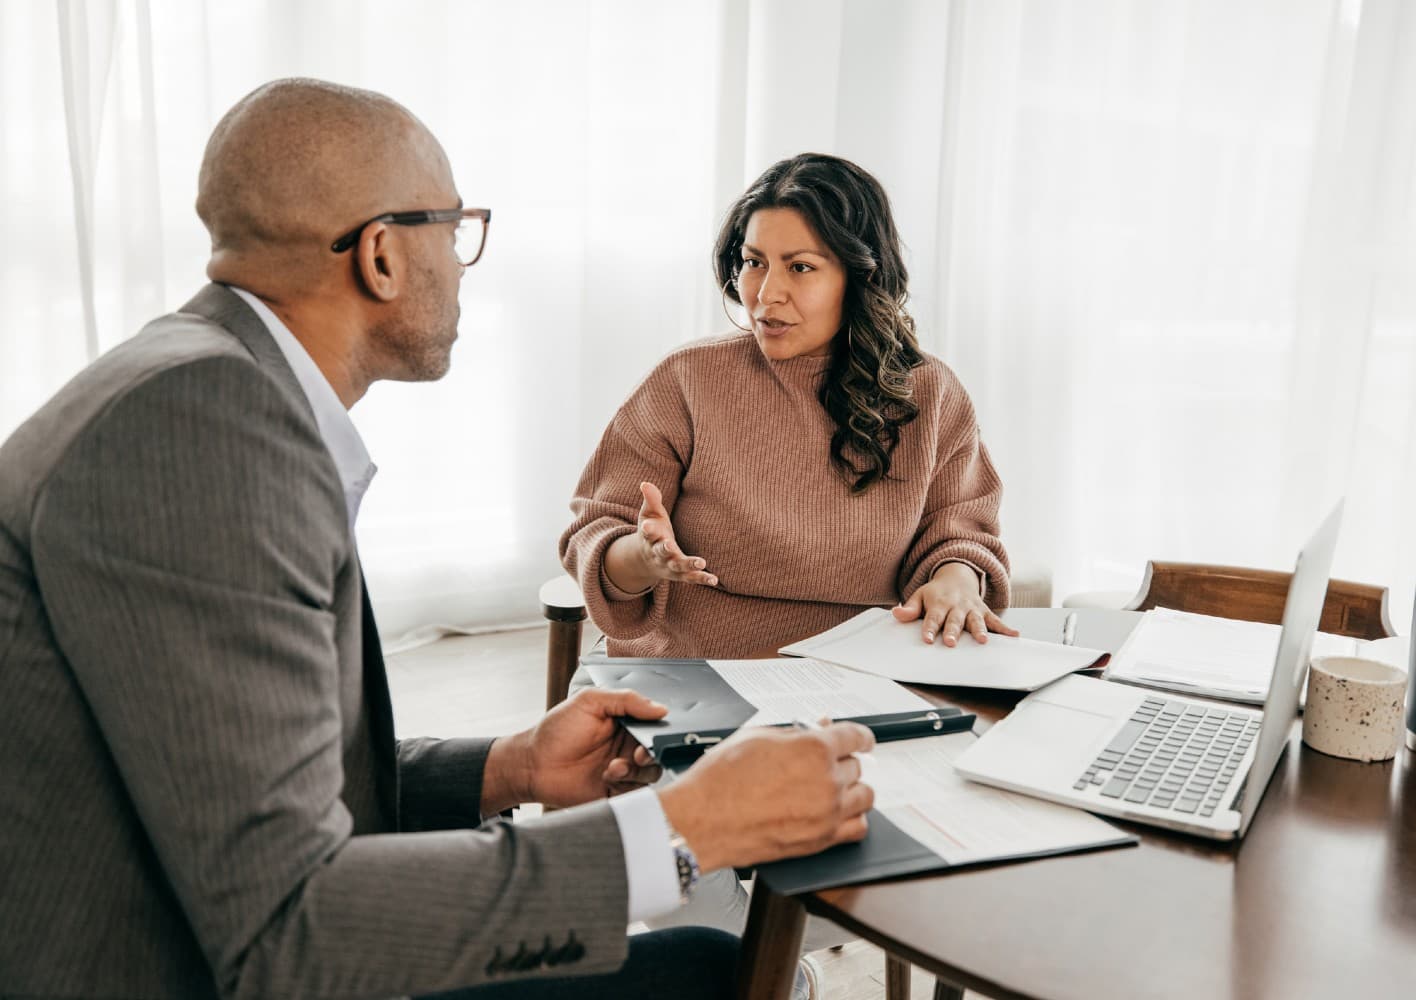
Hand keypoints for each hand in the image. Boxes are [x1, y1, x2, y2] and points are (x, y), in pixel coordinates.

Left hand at [485, 688, 666, 812]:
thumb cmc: (556, 731)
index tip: (652, 736)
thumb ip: (626, 700)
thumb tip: (660, 708)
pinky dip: (627, 787)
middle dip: (651, 755)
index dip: (658, 732)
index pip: (653, 725)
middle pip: (657, 752)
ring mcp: (622, 769)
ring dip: (636, 772)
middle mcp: (626, 745)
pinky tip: (607, 779)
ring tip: (612, 769)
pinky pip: (637, 793)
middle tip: (637, 755)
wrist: (532, 765)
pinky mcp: (616, 791)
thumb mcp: (589, 701)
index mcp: (624, 722)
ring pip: (650, 773)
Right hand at [604, 481, 717, 592]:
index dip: (647, 529)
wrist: (646, 560)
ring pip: (677, 567)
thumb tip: (645, 483)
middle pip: (661, 552)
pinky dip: (701, 578)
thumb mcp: (650, 515)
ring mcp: (669, 565)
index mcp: (650, 538)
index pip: (647, 533)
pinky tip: (714, 579)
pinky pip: (690, 578)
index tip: (647, 526)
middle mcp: (658, 553)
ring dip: (688, 565)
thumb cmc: (653, 531)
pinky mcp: (680, 574)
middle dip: (664, 549)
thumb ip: (651, 500)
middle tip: (669, 544)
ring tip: (701, 562)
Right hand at [656, 722, 875, 873]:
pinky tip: (839, 812)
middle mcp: (827, 781)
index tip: (862, 739)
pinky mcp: (821, 840)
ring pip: (864, 795)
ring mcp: (827, 814)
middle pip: (856, 766)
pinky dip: (854, 818)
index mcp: (813, 749)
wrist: (702, 821)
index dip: (861, 735)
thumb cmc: (721, 780)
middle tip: (822, 762)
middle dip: (841, 761)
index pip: (855, 736)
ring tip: (832, 786)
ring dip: (852, 788)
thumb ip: (794, 733)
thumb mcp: (757, 737)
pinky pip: (858, 828)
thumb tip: (816, 729)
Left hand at [893, 562, 1018, 645]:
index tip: (926, 640)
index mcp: (938, 604)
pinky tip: (1014, 635)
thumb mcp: (920, 595)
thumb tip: (896, 613)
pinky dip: (1005, 628)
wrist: (957, 576)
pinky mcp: (983, 611)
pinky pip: (995, 620)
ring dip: (979, 630)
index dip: (929, 629)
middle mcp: (956, 606)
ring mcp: (971, 609)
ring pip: (976, 620)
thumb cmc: (936, 592)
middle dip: (953, 631)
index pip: (932, 618)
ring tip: (982, 641)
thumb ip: (910, 608)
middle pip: (954, 621)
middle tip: (951, 642)